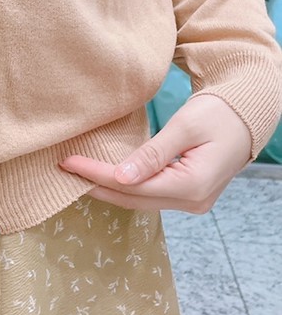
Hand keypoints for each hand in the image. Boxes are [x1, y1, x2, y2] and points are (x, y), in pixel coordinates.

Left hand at [58, 93, 252, 212]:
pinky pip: (151, 195)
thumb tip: (121, 176)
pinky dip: (126, 187)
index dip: (97, 175)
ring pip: (140, 201)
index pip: (132, 186)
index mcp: (192, 186)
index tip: (69, 162)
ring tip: (78, 174)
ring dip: (109, 189)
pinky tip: (106, 177)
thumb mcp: (185, 127)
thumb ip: (153, 154)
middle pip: (133, 200)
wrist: (248, 113)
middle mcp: (192, 202)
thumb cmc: (220, 112)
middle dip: (96, 186)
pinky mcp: (189, 194)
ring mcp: (192, 202)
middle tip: (65, 170)